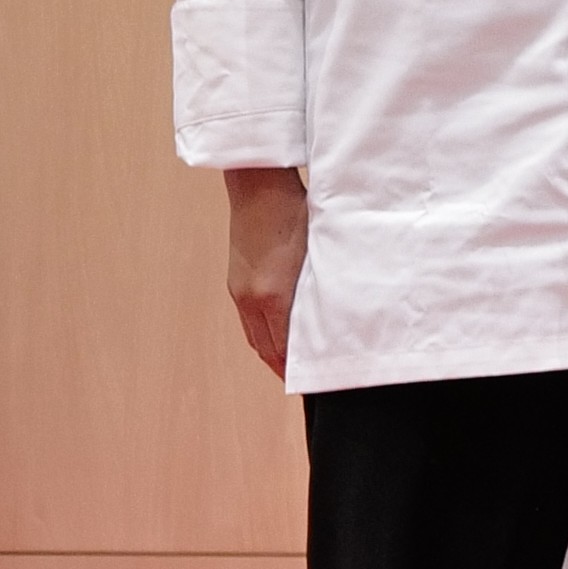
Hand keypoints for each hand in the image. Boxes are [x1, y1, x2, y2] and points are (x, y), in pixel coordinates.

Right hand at [221, 166, 307, 377]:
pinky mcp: (235, 279)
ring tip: (291, 364)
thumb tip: (332, 317)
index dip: (297, 368)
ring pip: (253, 334)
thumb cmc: (294, 213)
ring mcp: (239, 289)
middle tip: (304, 381)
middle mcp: (250, 297)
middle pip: (264, 347)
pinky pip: (247, 318)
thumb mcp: (316, 253)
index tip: (313, 381)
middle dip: (282, 366)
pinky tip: (276, 333)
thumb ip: (319, 290)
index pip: (284, 347)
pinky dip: (262, 332)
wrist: (258, 186)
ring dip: (270, 351)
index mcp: (272, 295)